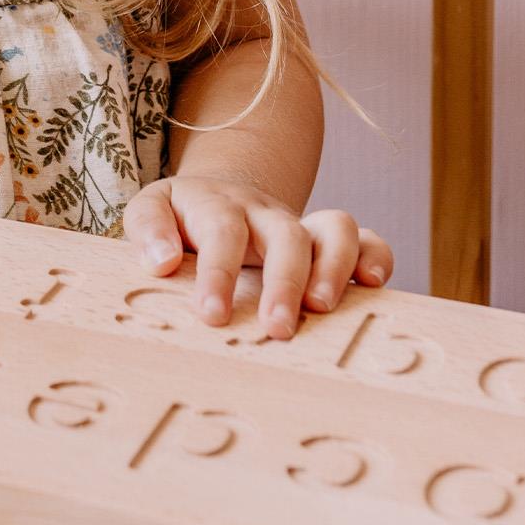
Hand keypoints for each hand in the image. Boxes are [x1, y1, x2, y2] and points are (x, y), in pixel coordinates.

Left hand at [120, 174, 393, 339]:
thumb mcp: (152, 209)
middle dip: (284, 281)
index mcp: (217, 204)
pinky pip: (366, 239)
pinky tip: (373, 286)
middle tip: (277, 329)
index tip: (212, 314)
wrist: (218, 195)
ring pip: (335, 228)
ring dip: (334, 267)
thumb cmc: (181, 217)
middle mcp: (264, 212)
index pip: (221, 232)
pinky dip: (376, 257)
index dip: (219, 272)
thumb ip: (148, 228)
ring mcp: (300, 224)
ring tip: (322, 308)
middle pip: (285, 232)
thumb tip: (161, 261)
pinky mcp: (328, 241)